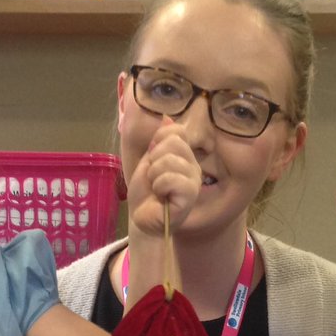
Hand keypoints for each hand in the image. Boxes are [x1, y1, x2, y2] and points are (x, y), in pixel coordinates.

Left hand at [126, 118, 202, 237]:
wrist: (142, 218)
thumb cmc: (145, 192)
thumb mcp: (148, 160)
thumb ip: (158, 140)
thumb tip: (166, 117)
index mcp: (185, 155)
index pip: (176, 131)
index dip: (158, 141)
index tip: (153, 160)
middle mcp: (193, 166)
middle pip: (173, 143)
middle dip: (154, 161)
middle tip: (154, 178)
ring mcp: (193, 181)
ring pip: (169, 161)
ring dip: (154, 176)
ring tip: (157, 189)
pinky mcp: (190, 196)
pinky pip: (171, 179)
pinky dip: (159, 186)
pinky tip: (161, 196)